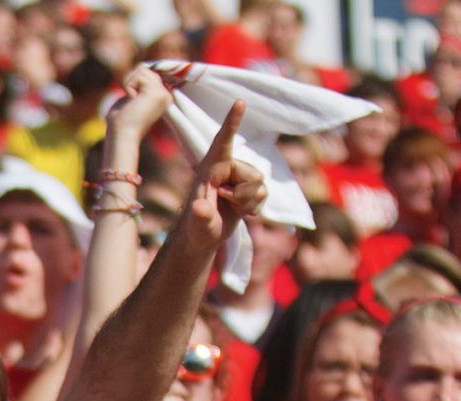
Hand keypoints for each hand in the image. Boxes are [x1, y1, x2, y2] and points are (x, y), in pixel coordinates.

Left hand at [106, 66, 171, 144]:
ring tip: (131, 102)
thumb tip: (141, 66)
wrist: (122, 135)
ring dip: (129, 84)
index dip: (134, 80)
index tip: (130, 96)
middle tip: (129, 102)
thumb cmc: (120, 121)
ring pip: (142, 69)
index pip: (148, 73)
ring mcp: (164, 93)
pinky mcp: (158, 92)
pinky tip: (132, 101)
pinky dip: (129, 86)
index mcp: (161, 97)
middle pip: (144, 68)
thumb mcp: (129, 97)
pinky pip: (138, 75)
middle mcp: (166, 94)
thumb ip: (137, 83)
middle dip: (130, 82)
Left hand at [180, 100, 265, 245]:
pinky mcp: (248, 187)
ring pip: (260, 185)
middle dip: (243, 195)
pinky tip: (239, 212)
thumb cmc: (195, 229)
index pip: (224, 140)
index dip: (233, 121)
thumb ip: (200, 216)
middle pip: (253, 174)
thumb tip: (199, 208)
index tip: (239, 101)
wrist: (203, 238)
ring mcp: (238, 177)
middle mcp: (227, 167)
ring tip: (230, 208)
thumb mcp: (198, 225)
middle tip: (223, 202)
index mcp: (211, 166)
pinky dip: (254, 208)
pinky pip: (264, 194)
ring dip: (247, 202)